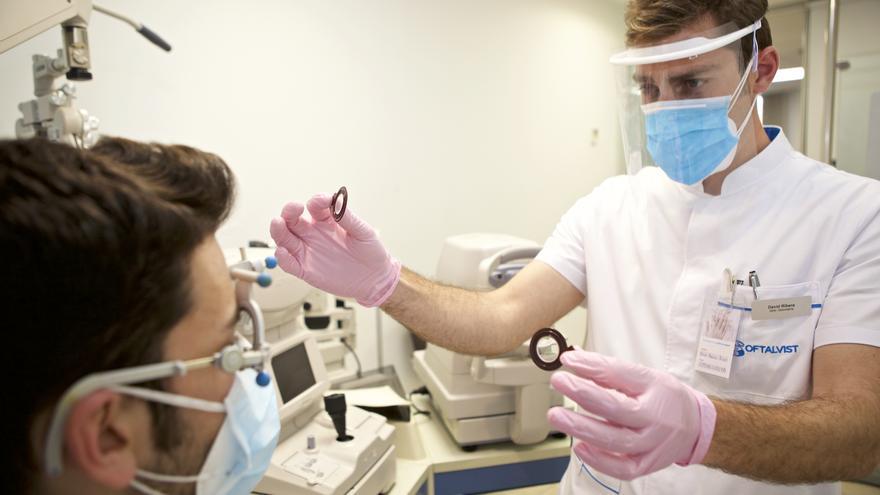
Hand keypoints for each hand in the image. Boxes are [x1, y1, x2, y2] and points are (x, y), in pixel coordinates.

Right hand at [269, 193, 400, 306]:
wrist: (374, 279)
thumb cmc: (370, 252)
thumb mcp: (363, 232)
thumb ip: (348, 219)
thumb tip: (337, 201)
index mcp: (327, 221)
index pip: (315, 206)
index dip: (317, 201)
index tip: (325, 200)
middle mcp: (313, 234)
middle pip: (292, 220)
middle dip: (289, 211)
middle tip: (294, 207)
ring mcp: (308, 251)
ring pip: (285, 239)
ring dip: (278, 230)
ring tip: (277, 222)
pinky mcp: (306, 270)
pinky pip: (289, 264)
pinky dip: (282, 258)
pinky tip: (283, 252)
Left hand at [547, 349, 715, 479]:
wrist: (695, 427)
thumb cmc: (665, 398)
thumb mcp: (644, 376)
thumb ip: (609, 370)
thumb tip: (574, 358)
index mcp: (655, 390)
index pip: (621, 375)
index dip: (592, 366)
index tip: (569, 359)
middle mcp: (655, 419)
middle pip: (617, 409)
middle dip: (583, 394)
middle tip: (559, 382)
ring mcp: (652, 445)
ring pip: (616, 441)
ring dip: (583, 429)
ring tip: (558, 416)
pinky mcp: (646, 465)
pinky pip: (622, 468)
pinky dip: (599, 461)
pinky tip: (580, 448)